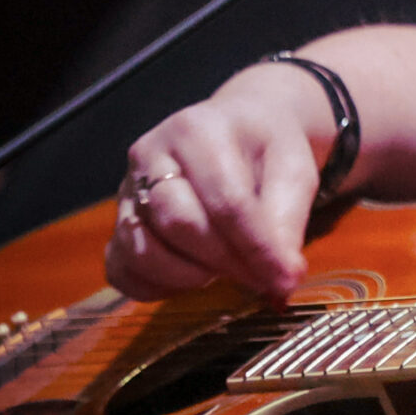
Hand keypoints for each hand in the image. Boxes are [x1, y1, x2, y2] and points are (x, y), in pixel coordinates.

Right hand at [104, 65, 333, 301]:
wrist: (239, 127)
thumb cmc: (267, 148)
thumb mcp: (294, 170)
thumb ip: (287, 221)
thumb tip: (283, 281)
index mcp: (198, 131)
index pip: (225, 200)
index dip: (257, 248)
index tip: (285, 281)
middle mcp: (150, 155)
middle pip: (180, 224)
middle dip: (227, 262)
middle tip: (263, 279)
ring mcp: (127, 189)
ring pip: (144, 251)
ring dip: (191, 277)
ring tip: (229, 271)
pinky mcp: (121, 220)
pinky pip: (122, 268)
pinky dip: (156, 287)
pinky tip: (193, 280)